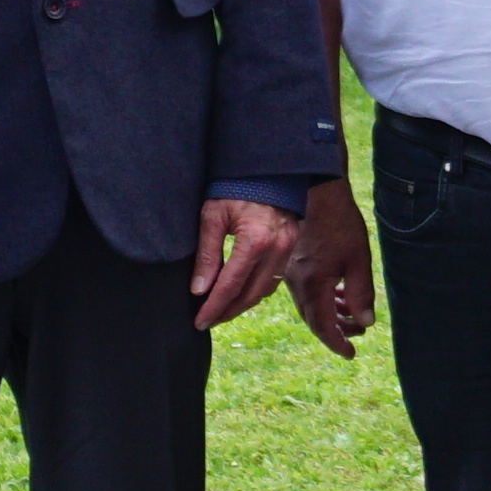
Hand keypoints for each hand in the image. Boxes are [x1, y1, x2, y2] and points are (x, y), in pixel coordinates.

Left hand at [190, 197, 297, 334]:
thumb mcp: (213, 216)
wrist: (267, 168)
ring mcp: (287, 248)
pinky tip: (240, 291)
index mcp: (255, 241)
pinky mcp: (291, 246)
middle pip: (250, 295)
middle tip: (208, 321)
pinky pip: (273, 278)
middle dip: (228, 312)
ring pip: (264, 290)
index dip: (214, 307)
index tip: (199, 322)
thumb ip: (207, 255)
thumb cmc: (235, 186)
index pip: (231, 285)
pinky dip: (255, 290)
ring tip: (221, 310)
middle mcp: (277, 249)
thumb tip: (199, 290)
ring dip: (242, 304)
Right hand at [286, 181, 376, 360]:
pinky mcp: (293, 265)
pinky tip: (339, 294)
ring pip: (310, 307)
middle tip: (358, 333)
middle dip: (337, 331)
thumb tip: (365, 323)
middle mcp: (297, 284)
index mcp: (313, 285)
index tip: (351, 354)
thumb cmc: (342, 225)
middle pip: (315, 320)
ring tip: (353, 314)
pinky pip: (306, 293)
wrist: (318, 195)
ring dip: (331, 315)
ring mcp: (292, 274)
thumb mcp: (358, 261)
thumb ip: (361, 294)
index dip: (338, 343)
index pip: (324, 327)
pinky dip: (322, 300)